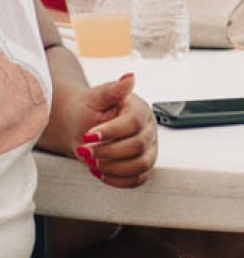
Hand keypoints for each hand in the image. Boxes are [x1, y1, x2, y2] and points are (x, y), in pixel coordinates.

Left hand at [70, 72, 155, 187]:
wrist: (80, 125)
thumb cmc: (87, 110)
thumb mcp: (95, 97)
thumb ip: (113, 89)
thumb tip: (129, 78)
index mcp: (140, 110)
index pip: (133, 123)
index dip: (111, 132)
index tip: (88, 135)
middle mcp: (148, 129)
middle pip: (137, 146)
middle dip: (107, 151)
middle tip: (85, 150)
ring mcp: (148, 148)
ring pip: (141, 165)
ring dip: (113, 168)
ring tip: (93, 162)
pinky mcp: (142, 164)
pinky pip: (138, 179)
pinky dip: (117, 180)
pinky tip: (101, 171)